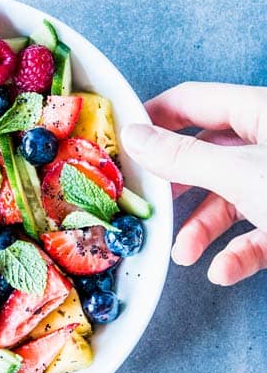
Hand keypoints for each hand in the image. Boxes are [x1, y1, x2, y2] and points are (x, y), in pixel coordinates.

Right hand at [122, 82, 266, 284]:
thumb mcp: (240, 175)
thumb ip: (183, 157)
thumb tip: (134, 135)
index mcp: (260, 113)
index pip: (193, 101)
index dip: (153, 118)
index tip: (120, 144)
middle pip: (207, 156)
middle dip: (177, 187)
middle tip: (146, 205)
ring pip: (230, 199)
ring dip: (203, 229)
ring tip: (185, 255)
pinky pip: (259, 232)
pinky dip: (238, 253)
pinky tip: (223, 270)